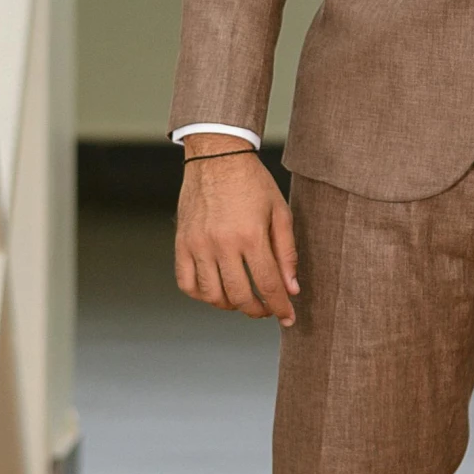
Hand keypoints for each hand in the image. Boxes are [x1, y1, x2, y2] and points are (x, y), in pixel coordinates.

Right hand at [175, 149, 298, 324]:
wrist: (217, 156)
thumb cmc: (252, 182)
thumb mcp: (280, 212)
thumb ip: (286, 252)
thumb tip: (291, 288)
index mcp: (250, 235)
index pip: (268, 285)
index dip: (280, 307)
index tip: (288, 317)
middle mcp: (222, 243)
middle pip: (240, 296)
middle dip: (258, 310)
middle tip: (267, 310)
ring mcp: (198, 245)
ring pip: (213, 295)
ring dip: (231, 305)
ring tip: (243, 300)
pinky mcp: (181, 243)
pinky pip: (186, 283)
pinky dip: (202, 295)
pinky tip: (217, 290)